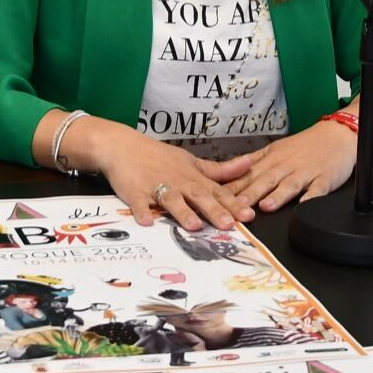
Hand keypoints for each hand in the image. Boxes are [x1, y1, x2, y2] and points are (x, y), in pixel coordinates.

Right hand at [80, 126, 251, 231]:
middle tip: (228, 224)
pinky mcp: (135, 192)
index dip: (233, 203)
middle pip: (198, 196)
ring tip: (194, 226)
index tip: (248, 215)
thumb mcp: (192, 161)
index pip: (217, 191)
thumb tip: (249, 164)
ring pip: (171, 199)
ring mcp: (156, 186)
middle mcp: (178, 182)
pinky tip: (146, 221)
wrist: (124, 146)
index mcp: (192, 177)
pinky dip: (142, 211)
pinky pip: (138, 203)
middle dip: (214, 210)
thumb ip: (219, 169)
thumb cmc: (160, 157)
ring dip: (183, 212)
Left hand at [211, 120, 357, 213]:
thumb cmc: (306, 145)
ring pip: (288, 184)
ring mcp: (305, 173)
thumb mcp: (275, 149)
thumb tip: (227, 174)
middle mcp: (285, 166)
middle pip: (264, 180)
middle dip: (249, 194)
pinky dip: (310, 198)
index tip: (217, 198)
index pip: (247, 174)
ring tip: (265, 207)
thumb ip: (253, 162)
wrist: (337, 134)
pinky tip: (303, 206)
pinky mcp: (324, 179)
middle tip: (235, 207)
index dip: (232, 187)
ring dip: (276, 196)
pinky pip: (317, 190)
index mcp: (271, 159)